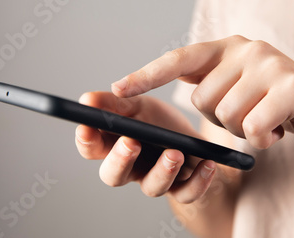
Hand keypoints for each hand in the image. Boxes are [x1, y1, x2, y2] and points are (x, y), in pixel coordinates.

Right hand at [75, 91, 216, 202]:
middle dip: (119, 161)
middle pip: (113, 176)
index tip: (87, 126)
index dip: (86, 140)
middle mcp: (133, 168)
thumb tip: (87, 99)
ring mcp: (158, 180)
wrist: (197, 145)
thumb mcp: (140, 106)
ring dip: (163, 171)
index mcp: (116, 145)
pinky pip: (188, 193)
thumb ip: (115, 103)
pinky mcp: (184, 188)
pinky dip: (198, 180)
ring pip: (152, 188)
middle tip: (130, 142)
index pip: (91, 148)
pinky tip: (207, 163)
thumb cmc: (162, 126)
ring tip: (175, 153)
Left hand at [111, 35, 293, 149]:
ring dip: (243, 130)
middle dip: (220, 121)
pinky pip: (252, 127)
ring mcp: (269, 64)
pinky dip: (263, 138)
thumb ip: (210, 84)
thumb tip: (167, 88)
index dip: (147, 74)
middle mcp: (246, 48)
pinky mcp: (290, 86)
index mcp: (228, 48)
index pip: (179, 59)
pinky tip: (280, 130)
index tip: (117, 88)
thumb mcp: (239, 90)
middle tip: (249, 116)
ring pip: (226, 116)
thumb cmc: (276, 105)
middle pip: (202, 101)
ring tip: (266, 120)